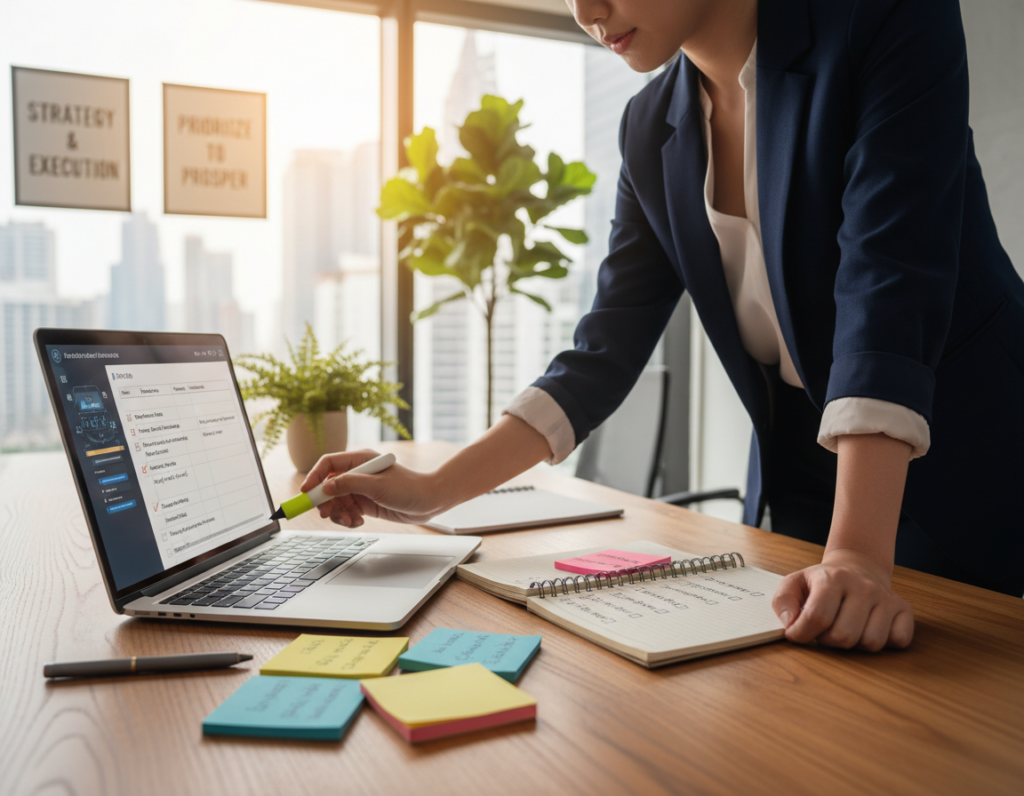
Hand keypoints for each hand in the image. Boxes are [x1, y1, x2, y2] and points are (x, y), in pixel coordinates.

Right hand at [299, 449, 448, 528]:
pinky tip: (359, 521)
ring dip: (338, 513)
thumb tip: (326, 487)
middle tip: (326, 514)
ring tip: (351, 520)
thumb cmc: (408, 487)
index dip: (314, 477)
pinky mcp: (365, 503)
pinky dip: (348, 519)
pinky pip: (346, 511)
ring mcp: (360, 489)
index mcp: (360, 460)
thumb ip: (349, 484)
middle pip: (328, 485)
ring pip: (336, 502)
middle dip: (325, 501)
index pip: (328, 464)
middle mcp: (357, 473)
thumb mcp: (377, 486)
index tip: (306, 492)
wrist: (429, 501)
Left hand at [771, 548, 913, 651]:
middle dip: (829, 641)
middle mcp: (863, 586)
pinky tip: (869, 628)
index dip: (802, 634)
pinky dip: (883, 643)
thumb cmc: (822, 582)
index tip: (796, 635)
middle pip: (844, 636)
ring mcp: (886, 597)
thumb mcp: (795, 583)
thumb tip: (790, 625)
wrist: (857, 567)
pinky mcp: (904, 609)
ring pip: (871, 643)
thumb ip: (783, 602)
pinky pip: (898, 641)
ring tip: (846, 627)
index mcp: (833, 578)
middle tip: (825, 630)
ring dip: (855, 644)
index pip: (817, 618)